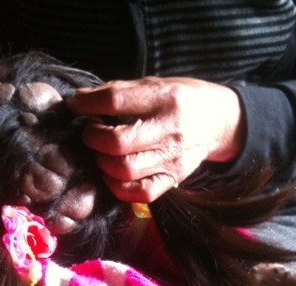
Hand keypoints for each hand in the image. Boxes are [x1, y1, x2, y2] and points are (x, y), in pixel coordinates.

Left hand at [67, 77, 245, 201]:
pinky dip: (118, 187)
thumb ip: (119, 90)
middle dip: (93, 137)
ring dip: (103, 162)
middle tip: (91, 132)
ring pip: (125, 170)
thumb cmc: (182, 98)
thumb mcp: (156, 83)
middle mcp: (170, 129)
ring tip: (102, 152)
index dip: (88, 103)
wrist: (220, 120)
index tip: (75, 104)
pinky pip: (140, 192)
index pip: (116, 100)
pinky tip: (113, 174)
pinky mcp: (174, 178)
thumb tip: (80, 98)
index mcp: (165, 98)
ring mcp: (173, 158)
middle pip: (117, 142)